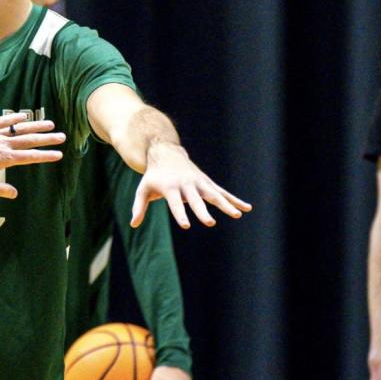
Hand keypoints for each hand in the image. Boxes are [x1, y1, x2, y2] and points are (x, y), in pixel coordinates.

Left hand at [0, 111, 65, 195]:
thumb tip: (15, 194)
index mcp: (5, 158)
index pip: (30, 156)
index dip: (45, 156)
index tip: (59, 154)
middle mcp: (4, 144)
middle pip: (30, 140)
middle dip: (47, 139)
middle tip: (62, 136)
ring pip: (20, 128)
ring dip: (36, 125)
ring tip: (50, 124)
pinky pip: (4, 121)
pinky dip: (14, 117)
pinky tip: (23, 115)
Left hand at [132, 143, 250, 227]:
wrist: (165, 153)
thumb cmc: (154, 175)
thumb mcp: (143, 188)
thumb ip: (139, 206)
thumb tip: (133, 224)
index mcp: (170, 188)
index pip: (175, 204)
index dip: (180, 214)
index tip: (186, 226)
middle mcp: (186, 184)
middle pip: (196, 200)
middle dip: (202, 211)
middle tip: (210, 223)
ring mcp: (199, 182)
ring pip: (214, 194)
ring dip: (226, 204)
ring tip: (238, 215)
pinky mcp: (207, 182)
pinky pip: (222, 192)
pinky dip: (234, 200)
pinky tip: (247, 208)